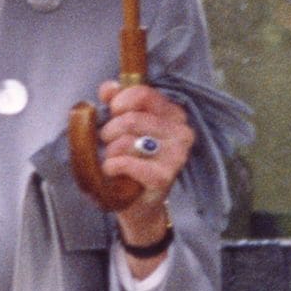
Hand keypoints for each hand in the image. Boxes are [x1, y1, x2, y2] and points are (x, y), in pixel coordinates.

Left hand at [97, 80, 191, 210]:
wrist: (139, 203)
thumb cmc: (132, 159)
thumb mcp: (124, 125)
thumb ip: (116, 101)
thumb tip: (109, 88)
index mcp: (174, 114)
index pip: (143, 93)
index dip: (120, 102)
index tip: (112, 112)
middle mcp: (181, 132)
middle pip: (130, 119)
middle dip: (110, 131)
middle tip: (108, 142)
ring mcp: (176, 155)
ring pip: (126, 141)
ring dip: (110, 151)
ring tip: (114, 159)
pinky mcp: (164, 177)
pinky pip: (126, 163)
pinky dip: (112, 166)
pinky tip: (112, 170)